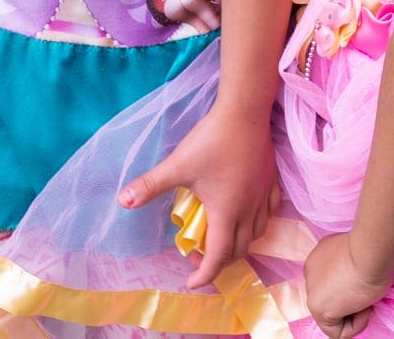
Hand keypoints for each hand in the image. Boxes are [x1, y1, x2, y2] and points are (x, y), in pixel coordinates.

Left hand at [117, 105, 277, 287]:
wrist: (245, 111)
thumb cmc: (211, 140)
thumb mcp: (177, 165)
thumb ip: (150, 185)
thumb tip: (122, 202)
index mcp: (226, 213)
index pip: (219, 257)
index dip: (205, 275)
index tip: (190, 281)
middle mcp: (249, 210)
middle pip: (240, 250)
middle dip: (220, 262)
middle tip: (199, 255)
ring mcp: (263, 195)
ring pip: (257, 233)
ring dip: (239, 243)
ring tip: (221, 236)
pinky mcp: (271, 179)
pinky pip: (269, 212)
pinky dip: (258, 222)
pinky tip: (248, 212)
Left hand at [304, 231, 391, 338]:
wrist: (372, 249)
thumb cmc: (374, 247)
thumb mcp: (359, 256)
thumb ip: (352, 268)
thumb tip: (358, 285)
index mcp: (321, 256)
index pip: (333, 281)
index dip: (353, 287)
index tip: (367, 280)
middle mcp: (310, 271)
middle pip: (332, 298)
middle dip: (351, 301)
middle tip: (368, 291)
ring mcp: (312, 290)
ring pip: (334, 317)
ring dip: (356, 313)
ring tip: (368, 297)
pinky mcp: (318, 308)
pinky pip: (337, 332)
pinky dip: (356, 325)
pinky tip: (364, 307)